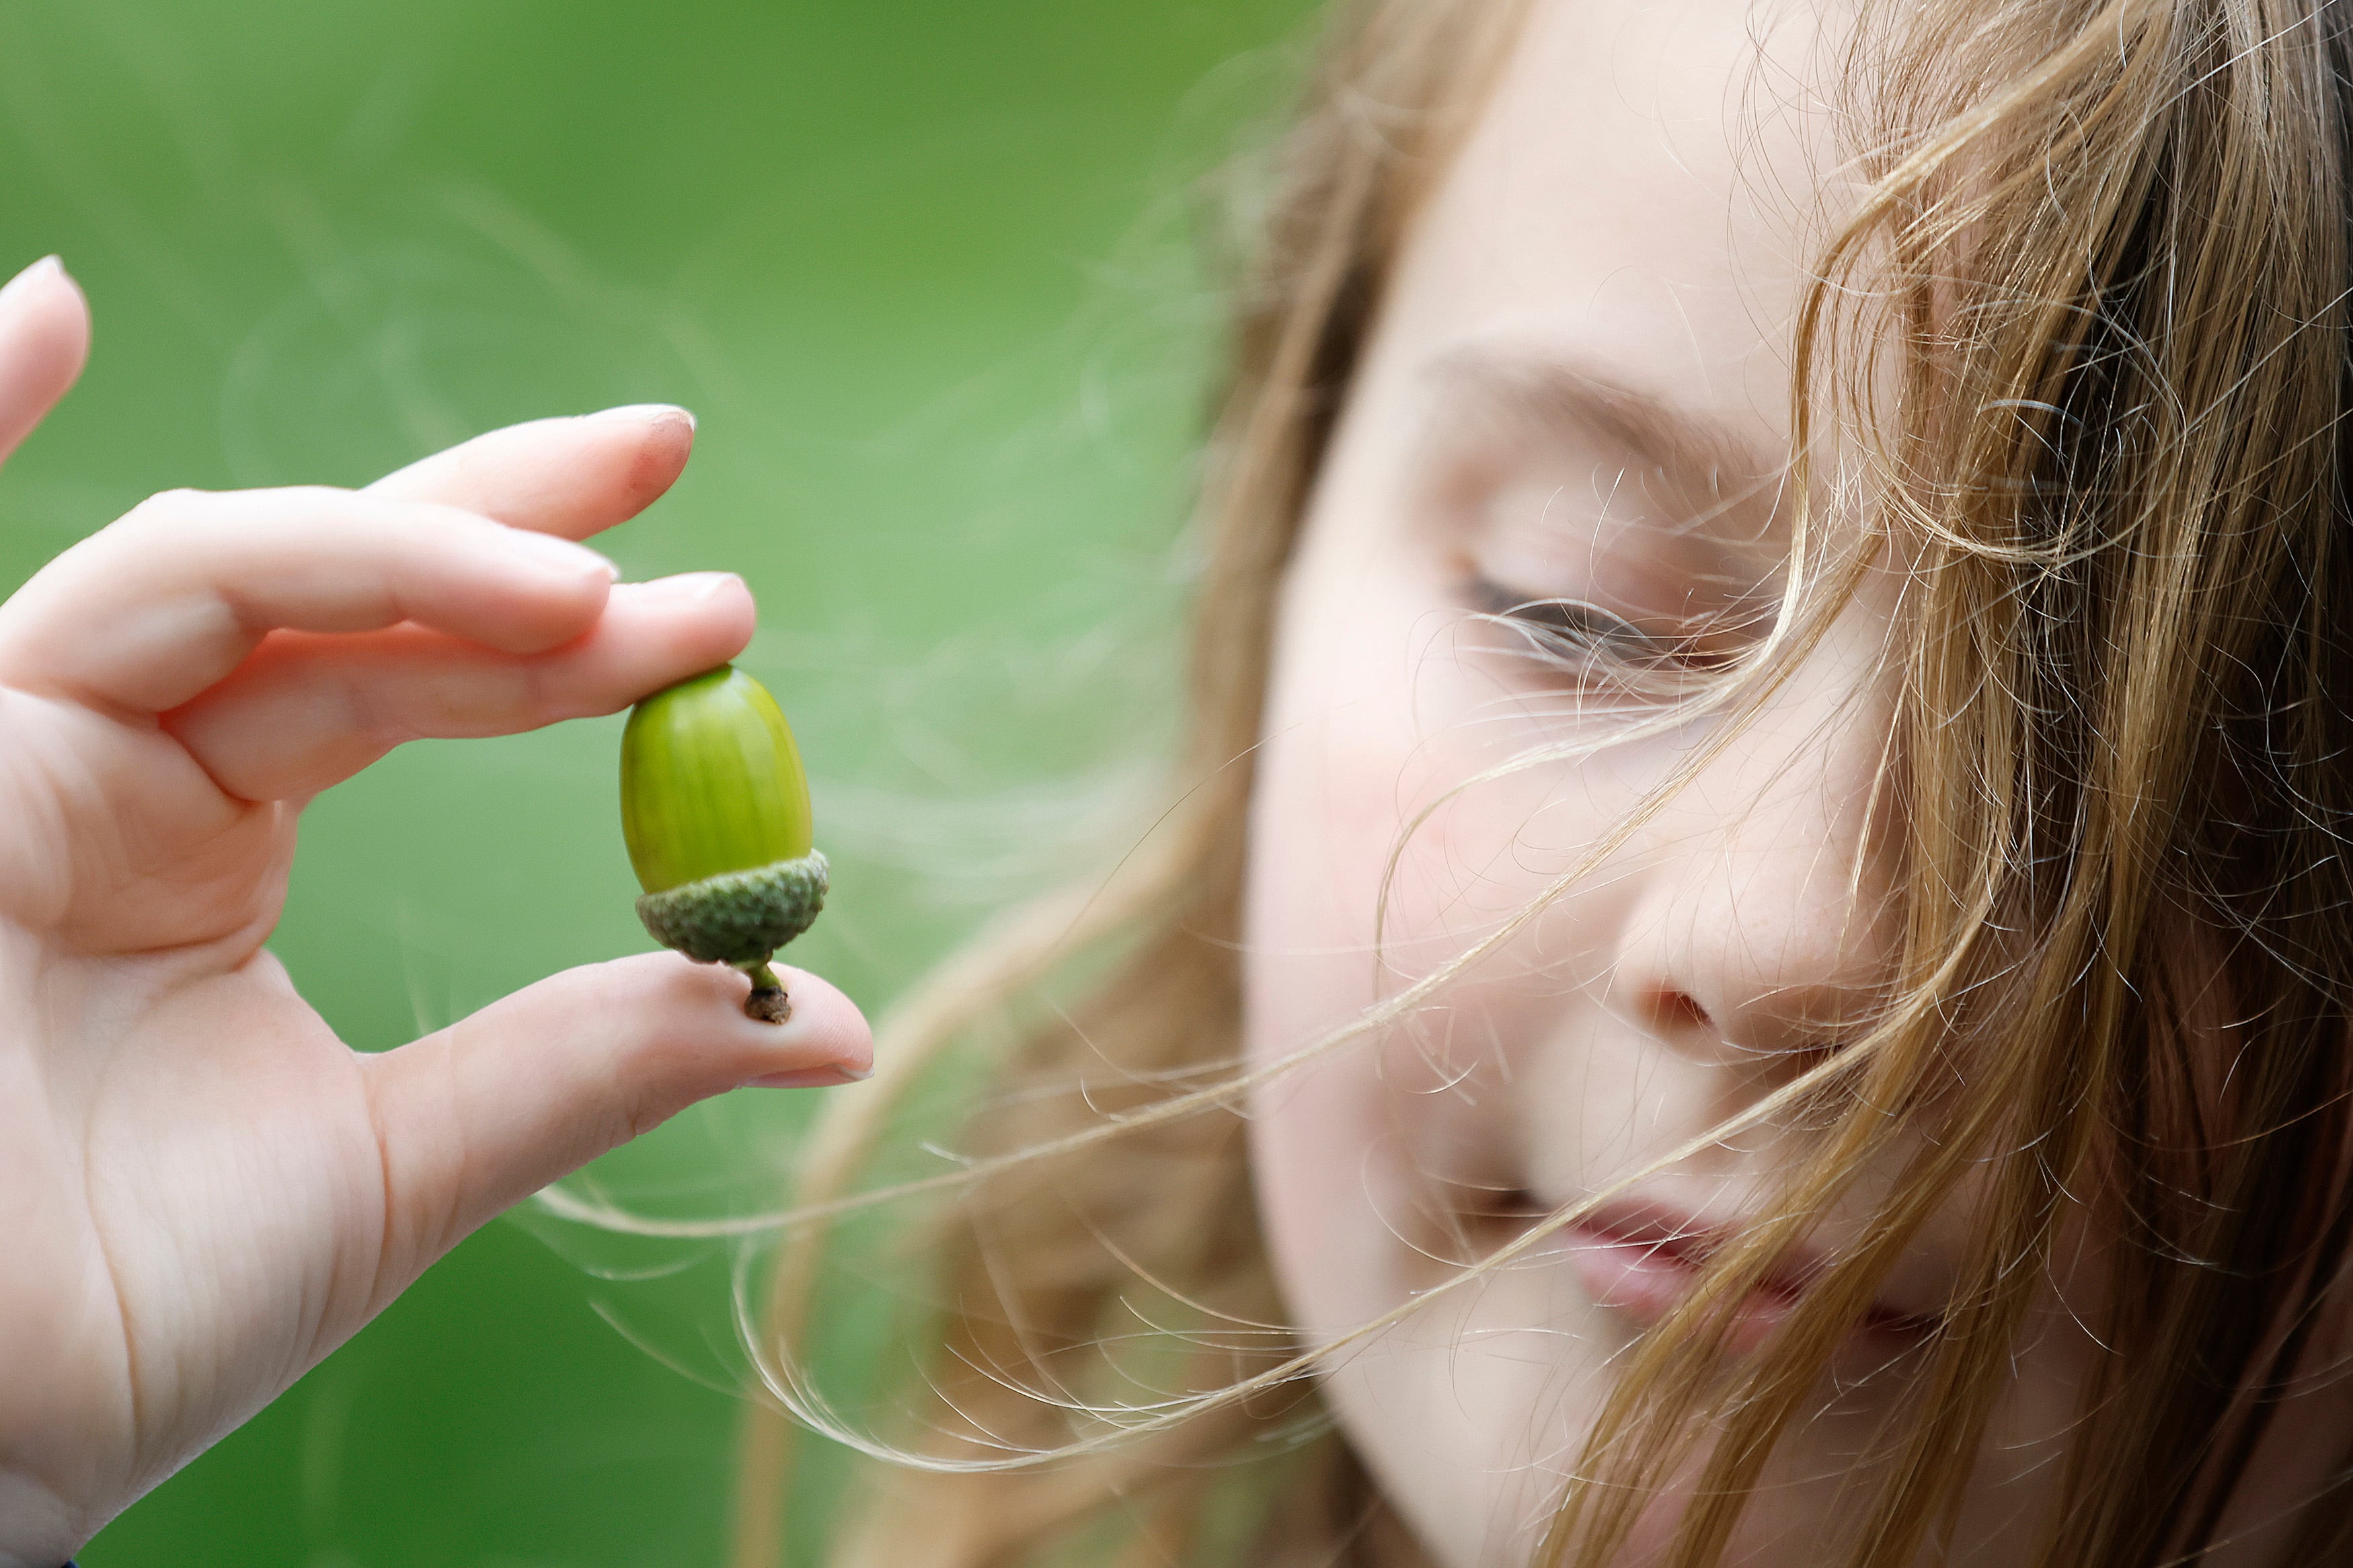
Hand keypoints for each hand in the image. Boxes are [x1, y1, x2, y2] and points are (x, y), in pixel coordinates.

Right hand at [0, 257, 873, 1565]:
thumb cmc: (131, 1316)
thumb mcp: (409, 1163)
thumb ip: (594, 1061)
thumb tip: (837, 1018)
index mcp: (213, 837)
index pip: (413, 663)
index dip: (562, 615)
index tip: (724, 603)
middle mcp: (117, 765)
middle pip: (330, 582)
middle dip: (501, 519)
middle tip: (671, 458)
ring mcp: (8, 751)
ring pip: (206, 577)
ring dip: (390, 553)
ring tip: (577, 583)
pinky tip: (43, 303)